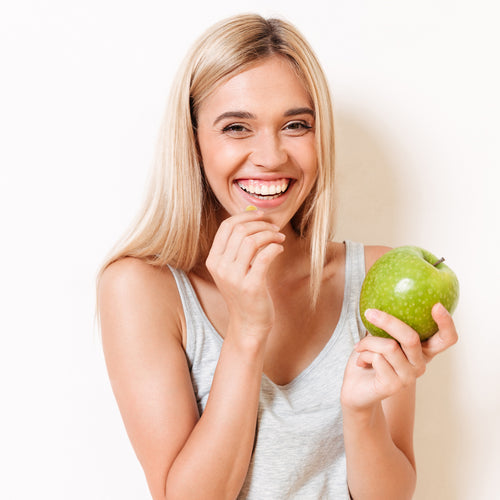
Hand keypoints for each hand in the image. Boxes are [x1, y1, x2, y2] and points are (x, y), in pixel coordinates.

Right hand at [205, 210, 284, 340]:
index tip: (262, 216)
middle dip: (261, 224)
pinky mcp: (251, 286)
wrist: (248, 324)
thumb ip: (237, 246)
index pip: (226, 227)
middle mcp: (220, 268)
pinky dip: (275, 248)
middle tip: (275, 228)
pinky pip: (265, 256)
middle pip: (240, 231)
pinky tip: (280, 249)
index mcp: (213, 260)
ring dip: (270, 235)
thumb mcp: (233, 269)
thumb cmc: (244, 293)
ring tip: (279, 238)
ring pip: (252, 241)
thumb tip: (252, 216)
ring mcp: (234, 278)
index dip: (245, 216)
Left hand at [341, 303, 457, 410]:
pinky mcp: (394, 386)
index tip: (437, 305)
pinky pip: (377, 358)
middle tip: (370, 312)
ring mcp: (409, 377)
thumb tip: (383, 292)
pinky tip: (360, 362)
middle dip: (389, 322)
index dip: (446, 323)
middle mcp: (420, 364)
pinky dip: (363, 355)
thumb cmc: (369, 358)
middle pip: (411, 338)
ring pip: (389, 346)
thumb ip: (387, 323)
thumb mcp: (380, 336)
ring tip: (360, 347)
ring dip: (368, 343)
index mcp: (422, 350)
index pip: (447, 338)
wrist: (356, 388)